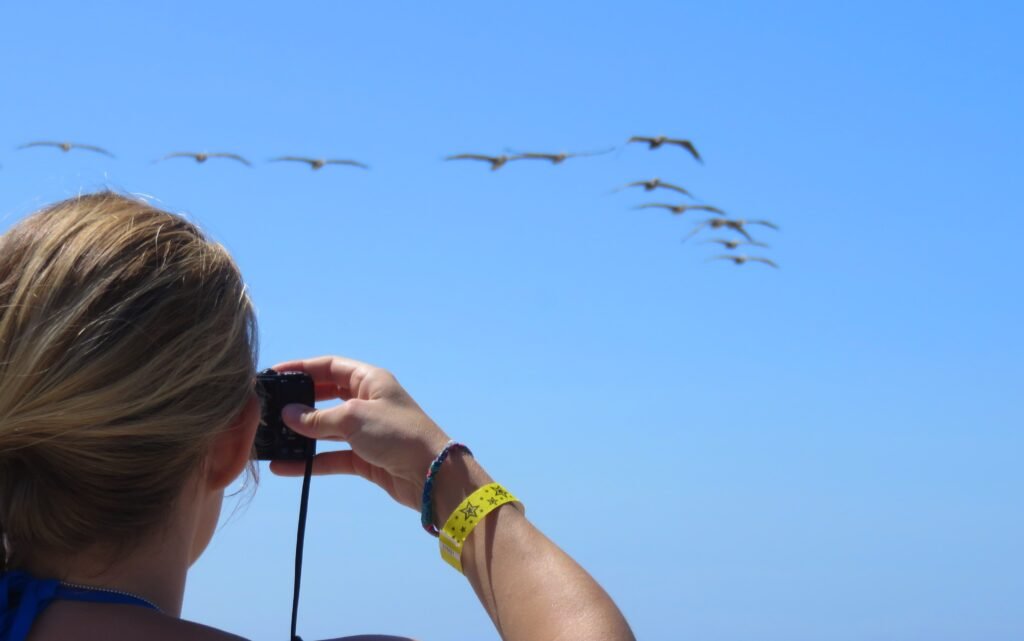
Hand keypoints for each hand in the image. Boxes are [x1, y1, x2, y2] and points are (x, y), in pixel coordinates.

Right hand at [268, 355, 450, 510]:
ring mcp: (365, 431)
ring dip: (300, 435)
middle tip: (269, 409)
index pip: (330, 366)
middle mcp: (367, 401)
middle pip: (325, 396)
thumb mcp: (353, 418)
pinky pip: (330, 456)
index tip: (274, 375)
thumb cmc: (397, 434)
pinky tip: (284, 467)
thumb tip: (287, 415)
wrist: (431, 474)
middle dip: (298, 403)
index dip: (302, 369)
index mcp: (370, 381)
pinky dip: (309, 461)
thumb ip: (318, 417)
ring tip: (270, 439)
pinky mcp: (364, 457)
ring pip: (326, 429)